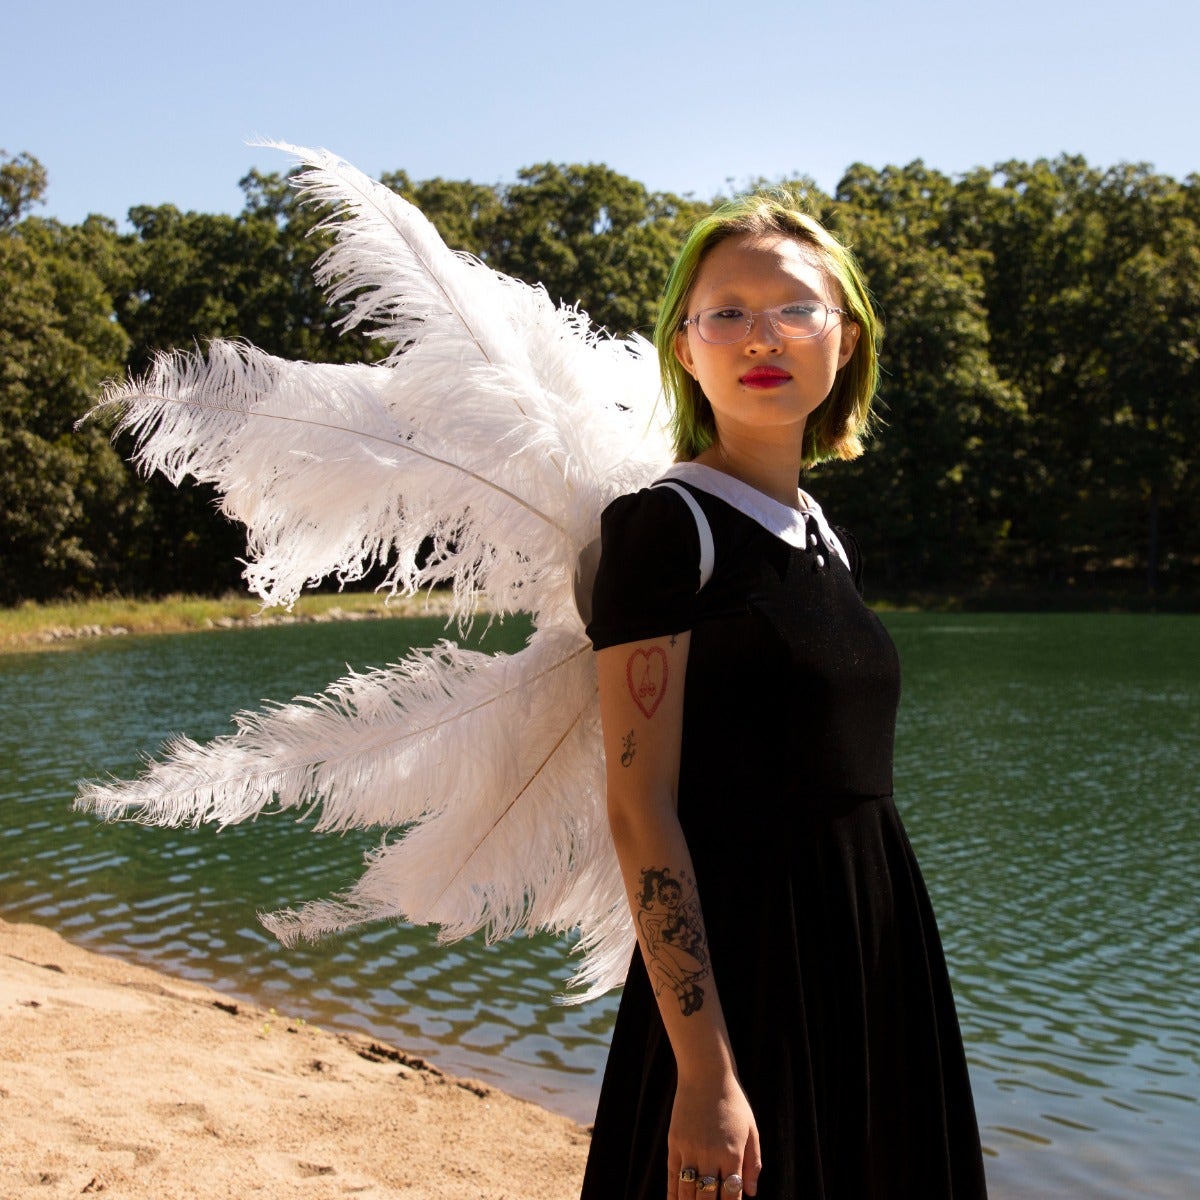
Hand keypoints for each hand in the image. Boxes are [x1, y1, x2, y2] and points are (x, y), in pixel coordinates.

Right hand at [667, 1072, 760, 1197]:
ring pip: (687, 1190)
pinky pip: (672, 1175)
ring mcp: (690, 1149)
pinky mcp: (675, 1142)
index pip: (731, 1196)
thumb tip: (752, 1193)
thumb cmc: (733, 1102)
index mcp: (732, 1154)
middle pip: (707, 1197)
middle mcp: (710, 1155)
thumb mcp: (751, 1131)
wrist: (706, 1074)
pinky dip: (673, 1194)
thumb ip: (753, 1163)